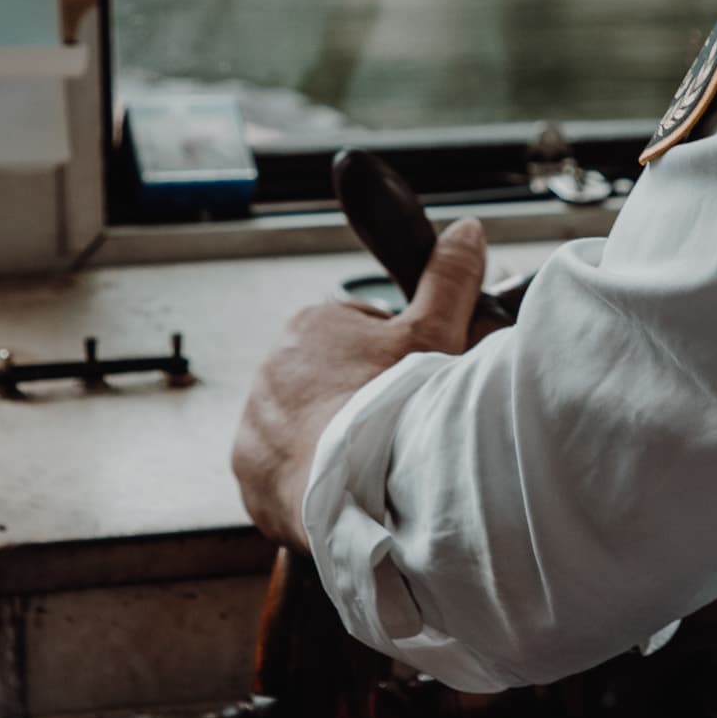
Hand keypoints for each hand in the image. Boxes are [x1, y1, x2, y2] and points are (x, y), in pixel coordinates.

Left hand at [231, 217, 488, 552]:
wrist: (359, 487)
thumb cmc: (395, 408)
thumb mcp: (435, 334)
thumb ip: (449, 279)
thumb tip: (465, 230)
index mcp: (310, 326)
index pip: (358, 335)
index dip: (394, 362)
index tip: (412, 387)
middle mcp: (270, 369)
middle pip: (331, 382)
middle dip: (361, 400)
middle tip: (398, 427)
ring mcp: (255, 425)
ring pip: (306, 427)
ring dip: (335, 440)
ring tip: (375, 462)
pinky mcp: (251, 473)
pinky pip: (286, 471)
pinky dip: (312, 479)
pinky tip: (347, 487)